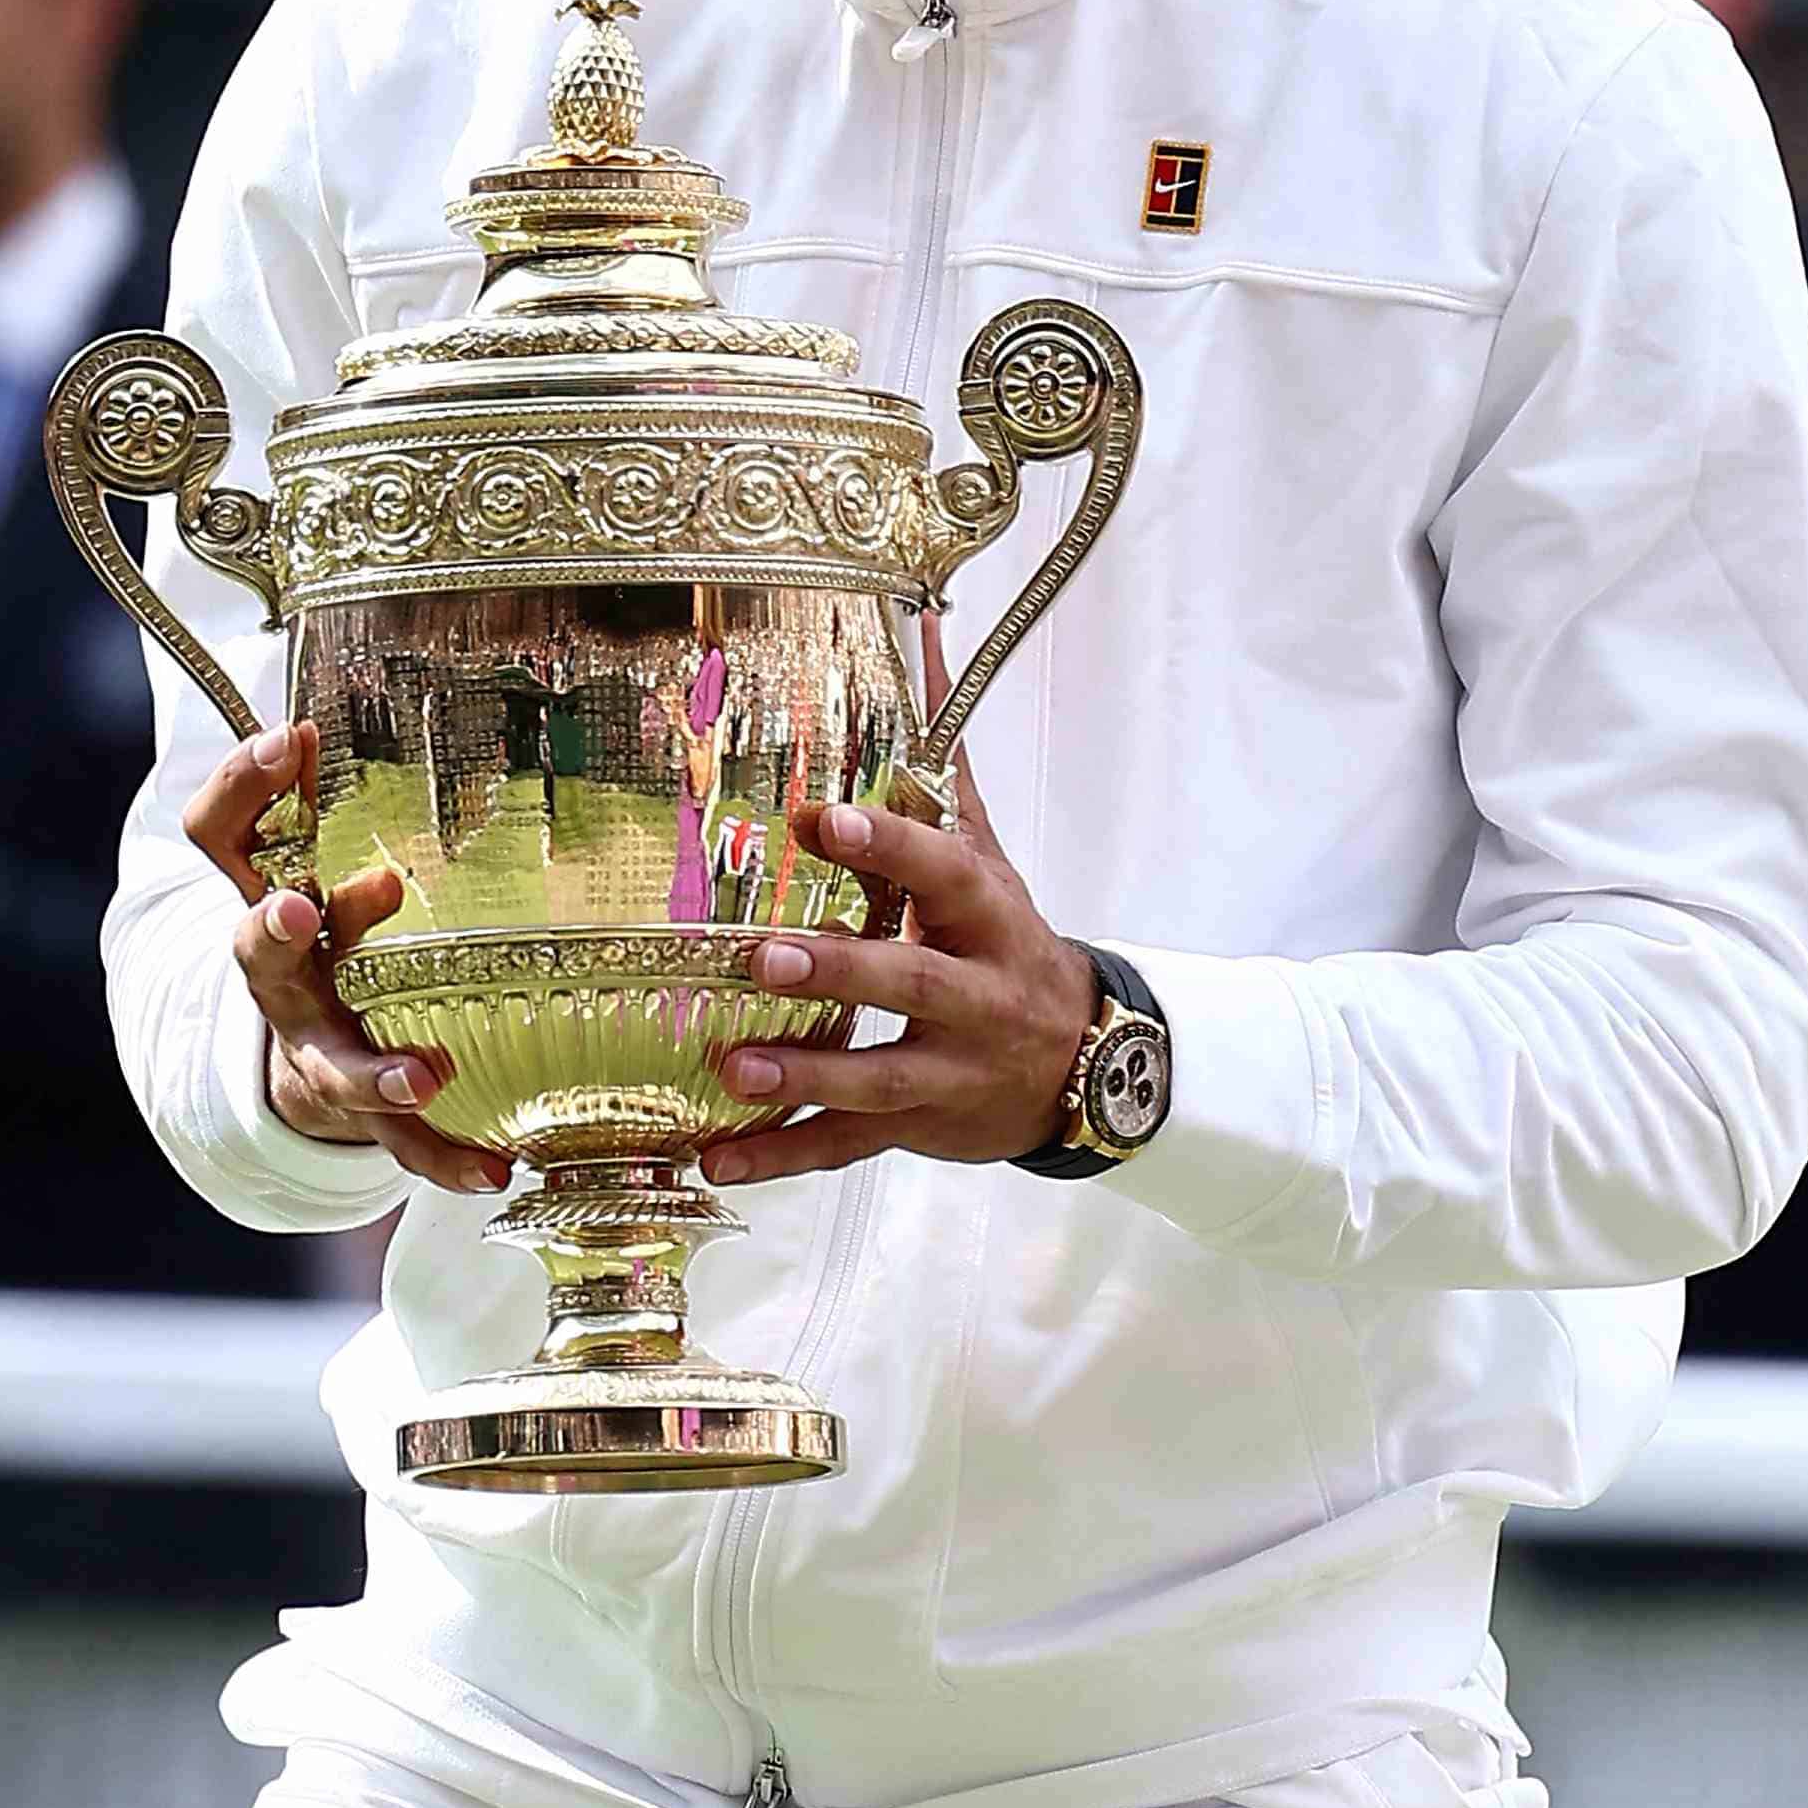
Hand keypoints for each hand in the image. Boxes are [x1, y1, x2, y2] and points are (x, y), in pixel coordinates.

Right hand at [189, 725, 506, 1193]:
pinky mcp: (356, 1106)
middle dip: (273, 931)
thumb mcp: (319, 860)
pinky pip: (397, 1140)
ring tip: (418, 1077)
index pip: (221, 834)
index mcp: (267, 901)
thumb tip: (334, 716)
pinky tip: (489, 1171)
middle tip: (296, 910)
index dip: (245, 785)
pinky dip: (442, 1157)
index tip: (289, 737)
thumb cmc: (325, 933)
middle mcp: (281, 978)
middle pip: (258, 955)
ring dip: (369, 1069)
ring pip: (327, 1061)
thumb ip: (334, 801)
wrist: (296, 1054)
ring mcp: (314, 1046)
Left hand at [697, 779, 1097, 1183]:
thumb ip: (946, 776)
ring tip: (735, 1066)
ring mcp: (952, 1069)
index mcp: (991, 920)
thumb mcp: (991, 867)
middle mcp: (979, 997)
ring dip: (808, 1074)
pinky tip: (722, 1158)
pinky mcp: (921, 1126)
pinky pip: (850, 1145)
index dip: (894, 848)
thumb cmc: (1012, 950)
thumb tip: (932, 648)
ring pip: (882, 1077)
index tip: (825, 819)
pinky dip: (785, 1154)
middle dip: (842, 971)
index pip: (948, 875)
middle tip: (765, 955)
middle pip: (914, 983)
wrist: (1085, 1064)